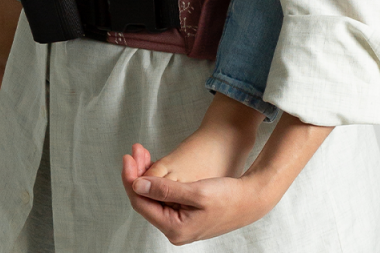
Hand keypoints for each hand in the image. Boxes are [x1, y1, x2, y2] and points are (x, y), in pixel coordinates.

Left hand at [121, 143, 276, 244]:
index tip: (128, 157)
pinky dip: (157, 179)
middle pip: (144, 199)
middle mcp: (174, 230)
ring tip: (142, 152)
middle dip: (137, 174)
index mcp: (175, 229)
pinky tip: (154, 163)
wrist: (251, 200)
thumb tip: (138, 184)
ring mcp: (178, 223)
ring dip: (146, 174)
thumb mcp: (197, 192)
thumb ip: (166, 190)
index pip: (141, 202)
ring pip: (153, 196)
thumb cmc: (229, 197)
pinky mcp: (184, 214)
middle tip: (135, 150)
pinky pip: (163, 196)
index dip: (131, 179)